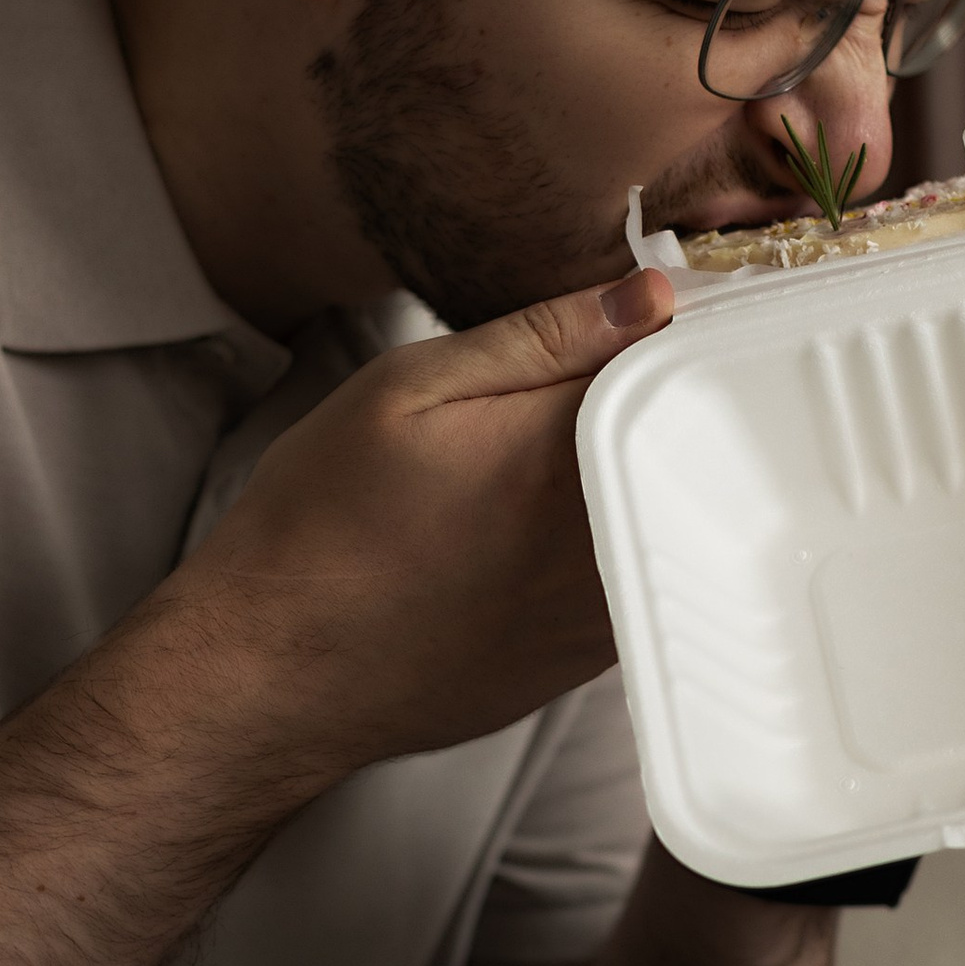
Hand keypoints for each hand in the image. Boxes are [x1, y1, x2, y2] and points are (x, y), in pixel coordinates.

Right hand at [185, 268, 672, 776]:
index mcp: (568, 452)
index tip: (644, 322)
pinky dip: (619, 547)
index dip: (666, 336)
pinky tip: (551, 536)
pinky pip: (640, 582)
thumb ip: (539, 338)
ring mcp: (604, 612)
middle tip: (607, 386)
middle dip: (666, 408)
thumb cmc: (320, 523)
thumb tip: (650, 297)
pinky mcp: (586, 663)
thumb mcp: (405, 390)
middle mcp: (606, 537)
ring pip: (672, 520)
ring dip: (650, 482)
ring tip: (566, 467)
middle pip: (690, 448)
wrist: (275, 668)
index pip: (674, 368)